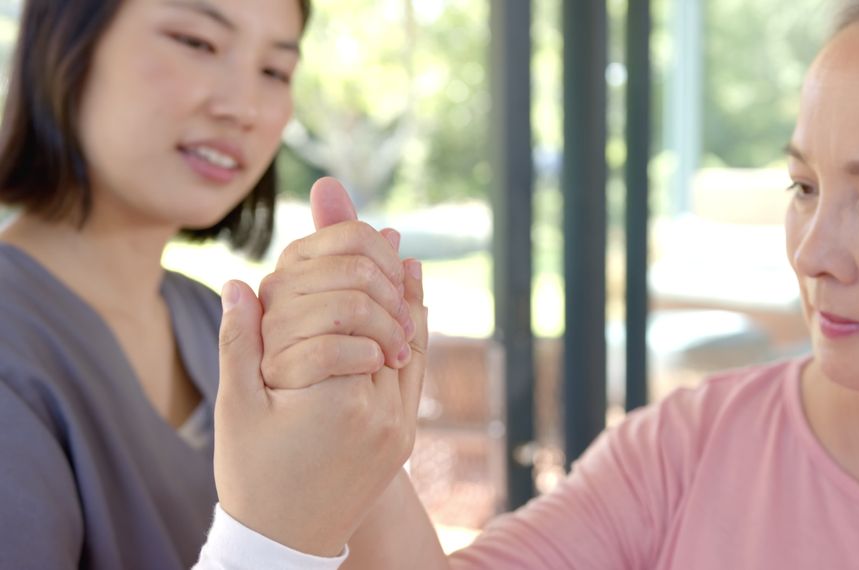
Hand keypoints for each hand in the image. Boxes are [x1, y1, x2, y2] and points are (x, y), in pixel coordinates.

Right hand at [212, 178, 428, 556]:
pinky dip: (415, 322)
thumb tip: (240, 281)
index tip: (337, 227)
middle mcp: (375, 409)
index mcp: (328, 397)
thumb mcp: (236, 408)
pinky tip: (412, 289)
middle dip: (373, 267)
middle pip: (380, 312)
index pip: (340, 304)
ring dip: (400, 288)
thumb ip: (240, 342)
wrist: (289, 542)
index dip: (333, 263)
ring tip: (395, 248)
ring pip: (410, 335)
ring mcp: (398, 424)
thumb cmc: (251, 475)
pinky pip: (417, 365)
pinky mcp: (406, 433)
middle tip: (373, 228)